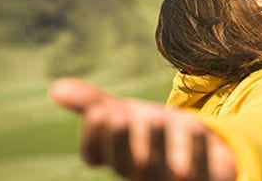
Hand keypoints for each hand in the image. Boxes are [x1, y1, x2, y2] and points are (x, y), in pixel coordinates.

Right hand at [49, 78, 236, 180]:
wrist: (202, 146)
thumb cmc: (154, 132)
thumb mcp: (125, 115)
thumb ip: (93, 104)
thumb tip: (55, 88)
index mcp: (118, 158)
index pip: (95, 154)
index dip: (94, 137)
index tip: (99, 111)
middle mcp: (142, 172)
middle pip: (127, 163)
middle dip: (122, 140)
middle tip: (118, 114)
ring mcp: (173, 178)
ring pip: (161, 169)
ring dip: (156, 144)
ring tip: (154, 117)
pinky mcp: (206, 177)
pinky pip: (201, 169)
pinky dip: (197, 149)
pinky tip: (195, 127)